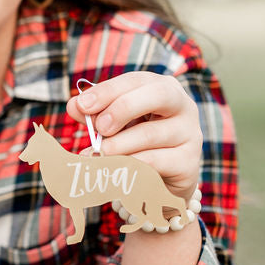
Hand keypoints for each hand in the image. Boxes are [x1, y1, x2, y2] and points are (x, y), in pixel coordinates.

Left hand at [66, 72, 201, 200]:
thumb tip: (74, 106)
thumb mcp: (115, 125)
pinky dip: (130, 164)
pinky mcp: (189, 163)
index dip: (107, 91)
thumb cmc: (135, 145)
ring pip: (152, 133)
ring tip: (100, 152)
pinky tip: (114, 169)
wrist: (159, 184)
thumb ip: (96, 114)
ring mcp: (190, 134)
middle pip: (159, 95)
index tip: (82, 105)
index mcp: (163, 88)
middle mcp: (183, 106)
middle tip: (100, 127)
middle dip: (123, 108)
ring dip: (120, 144)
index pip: (136, 80)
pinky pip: (156, 161)